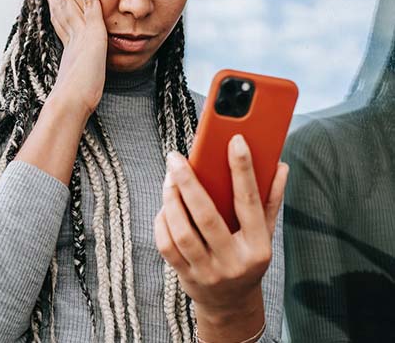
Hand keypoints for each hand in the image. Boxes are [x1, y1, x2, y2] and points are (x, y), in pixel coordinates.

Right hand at [44, 0, 107, 115]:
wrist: (73, 101)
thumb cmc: (76, 101)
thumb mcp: (79, 87)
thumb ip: (78, 82)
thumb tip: (73, 93)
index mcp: (68, 50)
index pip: (60, 22)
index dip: (55, 7)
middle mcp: (70, 38)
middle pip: (59, 8)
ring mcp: (79, 33)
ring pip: (68, 2)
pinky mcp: (91, 31)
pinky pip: (90, 2)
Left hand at [154, 134, 287, 319]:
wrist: (231, 304)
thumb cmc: (247, 258)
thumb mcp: (265, 233)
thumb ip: (271, 199)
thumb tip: (281, 166)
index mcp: (258, 246)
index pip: (250, 202)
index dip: (243, 169)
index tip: (235, 140)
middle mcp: (233, 261)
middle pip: (207, 216)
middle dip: (188, 182)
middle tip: (175, 157)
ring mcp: (208, 272)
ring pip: (182, 231)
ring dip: (171, 200)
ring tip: (169, 178)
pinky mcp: (186, 277)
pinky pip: (166, 245)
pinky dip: (162, 221)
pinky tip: (165, 206)